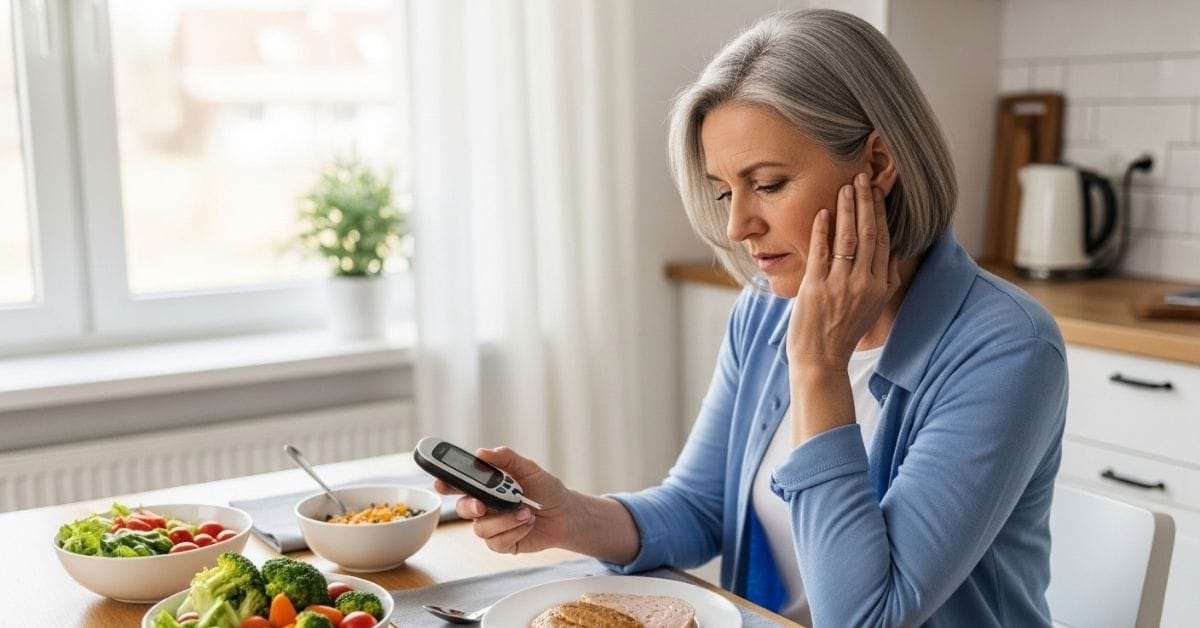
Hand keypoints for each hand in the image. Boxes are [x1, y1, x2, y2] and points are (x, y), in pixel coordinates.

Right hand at [432, 446, 572, 554]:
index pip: (459, 484)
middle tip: (483, 505)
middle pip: (463, 508)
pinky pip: (496, 542)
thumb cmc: (546, 490)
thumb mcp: (529, 469)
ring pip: (481, 528)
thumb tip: (482, 452)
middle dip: (471, 507)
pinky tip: (527, 524)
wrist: (566, 514)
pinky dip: (514, 532)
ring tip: (526, 512)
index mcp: (487, 486)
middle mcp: (485, 507)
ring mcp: (492, 526)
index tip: (440, 482)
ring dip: (505, 520)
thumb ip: (506, 458)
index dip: (445, 483)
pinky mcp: (502, 543)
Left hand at [787, 172, 899, 369]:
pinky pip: (821, 252)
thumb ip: (884, 278)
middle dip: (866, 203)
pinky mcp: (816, 287)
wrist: (821, 359)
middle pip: (868, 234)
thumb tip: (891, 250)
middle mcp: (864, 283)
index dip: (880, 213)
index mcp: (880, 286)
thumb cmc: (844, 330)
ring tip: (846, 187)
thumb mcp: (873, 305)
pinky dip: (822, 230)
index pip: (883, 241)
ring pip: (847, 239)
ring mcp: (840, 285)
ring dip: (847, 209)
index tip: (877, 191)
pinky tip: (824, 211)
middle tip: (862, 177)